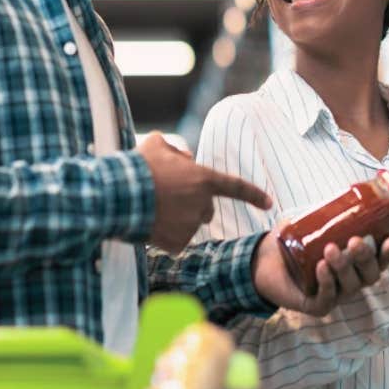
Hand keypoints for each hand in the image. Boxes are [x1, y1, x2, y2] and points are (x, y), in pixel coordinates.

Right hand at [139, 132, 272, 250]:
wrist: (119, 195)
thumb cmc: (139, 167)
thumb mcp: (157, 144)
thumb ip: (177, 150)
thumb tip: (185, 158)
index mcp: (204, 180)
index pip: (236, 187)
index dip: (254, 195)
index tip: (269, 202)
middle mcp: (202, 205)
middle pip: (206, 209)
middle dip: (192, 205)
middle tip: (166, 197)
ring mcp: (191, 226)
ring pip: (188, 225)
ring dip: (175, 219)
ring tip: (151, 207)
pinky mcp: (177, 244)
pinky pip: (175, 241)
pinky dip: (164, 236)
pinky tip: (150, 224)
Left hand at [252, 222, 388, 316]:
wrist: (264, 262)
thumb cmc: (295, 244)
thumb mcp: (313, 224)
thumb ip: (327, 211)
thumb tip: (344, 193)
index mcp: (355, 263)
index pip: (379, 261)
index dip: (388, 254)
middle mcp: (350, 281)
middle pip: (369, 275)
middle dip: (365, 258)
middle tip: (354, 241)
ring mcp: (336, 295)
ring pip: (350, 286)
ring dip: (344, 267)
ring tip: (330, 249)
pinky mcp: (317, 306)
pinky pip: (328, 299)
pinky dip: (327, 283)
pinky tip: (321, 268)